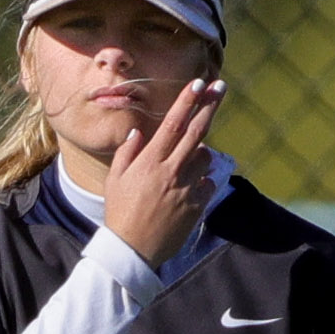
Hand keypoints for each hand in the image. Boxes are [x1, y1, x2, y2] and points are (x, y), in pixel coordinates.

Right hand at [99, 76, 219, 266]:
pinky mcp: (198, 204)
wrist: (132, 250)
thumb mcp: (114, 181)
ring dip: (199, 155)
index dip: (187, 102)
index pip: (173, 124)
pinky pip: (207, 183)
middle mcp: (171, 170)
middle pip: (198, 131)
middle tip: (220, 87)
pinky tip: (184, 194)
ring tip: (181, 168)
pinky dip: (200, 183)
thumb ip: (127, 153)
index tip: (198, 83)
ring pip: (205, 157)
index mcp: (150, 162)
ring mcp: (187, 187)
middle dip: (210, 106)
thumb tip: (140, 132)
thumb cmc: (119, 213)